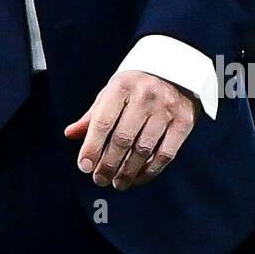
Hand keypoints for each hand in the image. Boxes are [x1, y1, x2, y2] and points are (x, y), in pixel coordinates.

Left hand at [64, 70, 201, 189]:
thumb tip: (71, 134)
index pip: (103, 122)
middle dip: (108, 164)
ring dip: (127, 171)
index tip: (84, 167)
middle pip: (123, 139)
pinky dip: (150, 171)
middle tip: (100, 179)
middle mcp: (145, 96)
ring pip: (143, 149)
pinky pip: (165, 154)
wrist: (177, 70)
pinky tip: (138, 178)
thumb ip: (93, 115)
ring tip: (117, 183)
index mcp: (122, 86)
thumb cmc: (136, 85)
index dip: (92, 147)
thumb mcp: (112, 92)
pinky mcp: (184, 122)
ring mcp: (167, 109)